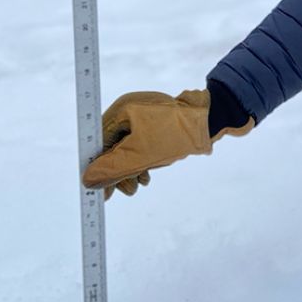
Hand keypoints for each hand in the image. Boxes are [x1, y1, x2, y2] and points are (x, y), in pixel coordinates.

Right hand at [80, 89, 253, 199]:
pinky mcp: (156, 124)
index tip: (96, 190)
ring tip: (141, 184)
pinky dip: (142, 162)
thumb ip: (113, 169)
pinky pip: (140, 146)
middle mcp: (130, 110)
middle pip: (113, 146)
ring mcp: (144, 116)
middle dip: (119, 172)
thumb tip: (87, 180)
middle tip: (127, 191)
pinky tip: (148, 175)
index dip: (96, 167)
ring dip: (131, 170)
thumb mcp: (141, 156)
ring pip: (127, 149)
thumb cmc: (176, 134)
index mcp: (122, 110)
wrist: (213, 119)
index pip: (99, 141)